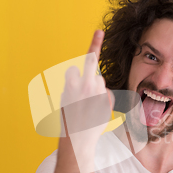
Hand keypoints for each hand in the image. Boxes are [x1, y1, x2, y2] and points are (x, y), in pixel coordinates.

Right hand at [60, 30, 113, 145]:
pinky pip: (106, 93)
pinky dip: (102, 99)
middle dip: (94, 46)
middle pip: (91, 62)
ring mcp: (97, 92)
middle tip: (99, 32)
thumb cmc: (69, 121)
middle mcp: (85, 85)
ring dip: (96, 87)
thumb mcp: (65, 100)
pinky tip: (96, 110)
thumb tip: (87, 78)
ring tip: (88, 104)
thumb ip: (73, 86)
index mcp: (71, 84)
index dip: (78, 67)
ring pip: (100, 81)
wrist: (78, 139)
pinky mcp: (106, 100)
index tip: (98, 34)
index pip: (76, 67)